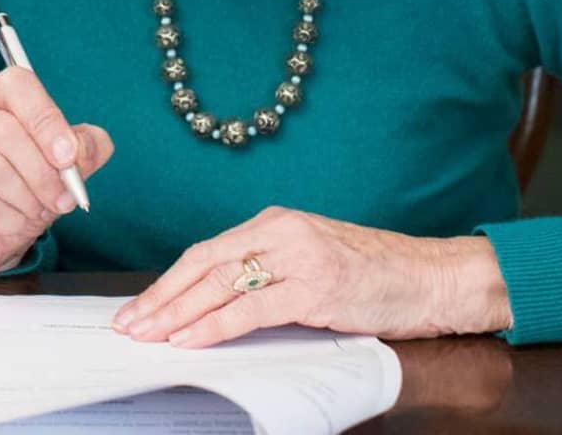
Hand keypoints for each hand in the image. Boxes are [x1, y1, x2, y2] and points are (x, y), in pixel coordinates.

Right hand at [0, 68, 112, 280]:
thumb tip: (82, 149)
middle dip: (43, 172)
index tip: (69, 156)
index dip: (46, 119)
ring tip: (33, 212)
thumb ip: (85, 149)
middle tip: (63, 199)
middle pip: (6, 130)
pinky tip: (8, 223)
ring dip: (27, 200)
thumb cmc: (23, 193)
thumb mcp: (64, 168)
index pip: (17, 86)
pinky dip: (6, 220)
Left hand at [111, 207, 511, 345]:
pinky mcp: (315, 287)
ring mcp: (298, 257)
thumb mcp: (311, 263)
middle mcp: (281, 232)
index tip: (139, 307)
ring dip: (178, 313)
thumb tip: (215, 306)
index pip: (206, 252)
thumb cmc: (376, 275)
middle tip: (129, 325)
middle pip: (203, 265)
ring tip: (149, 335)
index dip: (168, 281)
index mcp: (274, 223)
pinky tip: (191, 339)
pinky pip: (252, 308)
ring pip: (220, 284)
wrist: (433, 277)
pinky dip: (215, 325)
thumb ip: (269, 275)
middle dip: (161, 298)